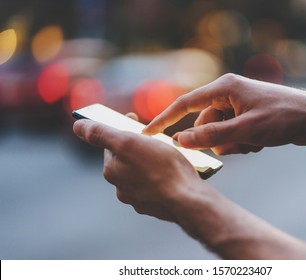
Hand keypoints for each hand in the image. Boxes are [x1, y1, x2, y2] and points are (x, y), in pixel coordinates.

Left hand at [73, 114, 204, 221]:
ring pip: (141, 172)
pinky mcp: (155, 205)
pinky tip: (173, 173)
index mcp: (112, 170)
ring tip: (168, 156)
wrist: (188, 200)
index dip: (123, 129)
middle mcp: (121, 187)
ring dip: (150, 162)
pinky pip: (155, 186)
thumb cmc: (162, 168)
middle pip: (127, 159)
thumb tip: (77, 126)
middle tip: (155, 138)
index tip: (135, 119)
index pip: (111, 144)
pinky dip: (161, 177)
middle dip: (137, 146)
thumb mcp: (128, 142)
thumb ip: (100, 134)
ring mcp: (139, 198)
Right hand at [144, 73, 305, 154]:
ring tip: (255, 142)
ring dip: (233, 143)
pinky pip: (232, 134)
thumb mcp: (245, 130)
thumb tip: (181, 141)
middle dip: (218, 139)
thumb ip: (211, 136)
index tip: (147, 133)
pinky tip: (260, 142)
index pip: (185, 104)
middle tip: (240, 143)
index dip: (164, 119)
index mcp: (224, 87)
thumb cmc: (283, 118)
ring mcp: (238, 104)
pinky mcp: (246, 115)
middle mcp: (228, 93)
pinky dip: (242, 142)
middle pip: (205, 123)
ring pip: (219, 132)